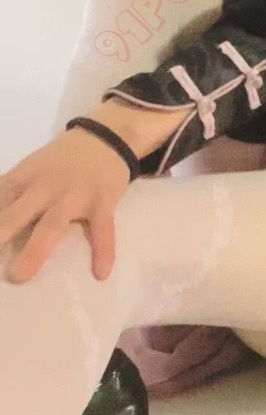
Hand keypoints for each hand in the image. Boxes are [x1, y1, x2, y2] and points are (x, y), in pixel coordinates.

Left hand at [0, 127, 130, 283]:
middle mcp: (44, 187)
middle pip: (16, 214)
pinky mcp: (102, 203)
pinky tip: (101, 273)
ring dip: (34, 251)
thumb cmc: (62, 160)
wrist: (105, 138)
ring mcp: (74, 196)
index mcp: (24, 179)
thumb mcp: (29, 168)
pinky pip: (102, 230)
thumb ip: (10, 191)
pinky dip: (103, 251)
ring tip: (18, 276)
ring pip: (52, 225)